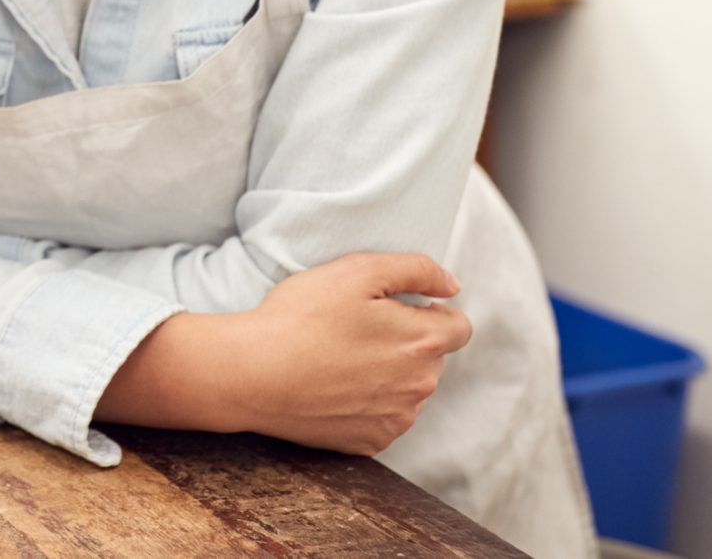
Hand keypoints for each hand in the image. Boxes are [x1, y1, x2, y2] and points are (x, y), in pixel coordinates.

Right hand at [232, 252, 474, 455]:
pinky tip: (334, 386)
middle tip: (356, 328)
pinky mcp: (370, 442)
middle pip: (432, 358)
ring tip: (341, 358)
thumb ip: (415, 269)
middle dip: (406, 342)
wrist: (252, 373)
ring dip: (390, 374)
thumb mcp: (356, 271)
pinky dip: (368, 403)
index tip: (395, 307)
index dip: (431, 310)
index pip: (459, 327)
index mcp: (423, 342)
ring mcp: (396, 419)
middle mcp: (420, 386)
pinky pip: (384, 418)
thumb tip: (452, 285)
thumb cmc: (300, 317)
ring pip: (409, 389)